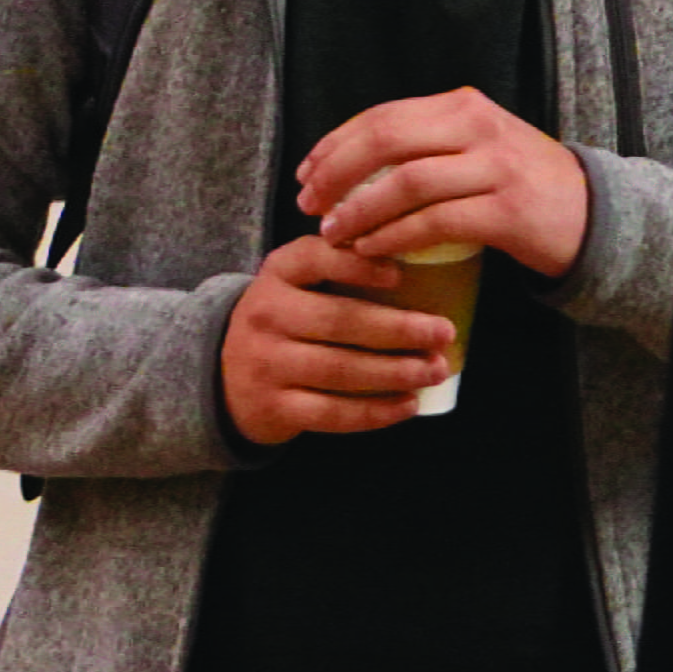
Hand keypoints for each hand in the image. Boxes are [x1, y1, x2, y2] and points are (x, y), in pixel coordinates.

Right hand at [222, 234, 455, 443]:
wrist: (228, 376)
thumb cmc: (290, 320)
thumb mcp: (301, 284)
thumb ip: (345, 266)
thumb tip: (428, 259)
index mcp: (279, 274)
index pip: (314, 259)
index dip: (356, 266)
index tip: (400, 275)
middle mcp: (265, 315)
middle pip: (338, 320)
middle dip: (398, 328)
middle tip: (444, 333)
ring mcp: (265, 364)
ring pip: (339, 370)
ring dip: (395, 371)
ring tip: (435, 369)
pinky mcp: (273, 407)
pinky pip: (331, 412)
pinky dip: (375, 412)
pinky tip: (409, 404)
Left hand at [294, 88, 589, 278]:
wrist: (595, 215)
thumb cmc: (522, 185)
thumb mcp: (480, 145)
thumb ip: (428, 141)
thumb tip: (347, 163)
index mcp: (466, 107)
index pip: (384, 116)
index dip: (335, 145)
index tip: (307, 174)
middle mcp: (482, 129)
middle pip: (387, 141)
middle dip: (337, 174)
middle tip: (309, 204)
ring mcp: (498, 169)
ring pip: (407, 183)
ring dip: (359, 212)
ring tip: (334, 233)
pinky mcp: (508, 213)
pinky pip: (435, 223)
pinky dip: (394, 237)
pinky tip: (372, 249)